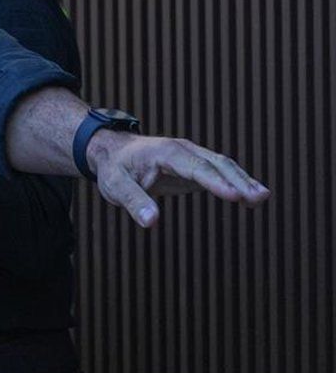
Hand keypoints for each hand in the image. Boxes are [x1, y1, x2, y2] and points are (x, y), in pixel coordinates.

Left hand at [86, 131, 269, 227]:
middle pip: (217, 164)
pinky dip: (236, 183)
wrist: (111, 151)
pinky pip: (220, 173)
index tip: (235, 195)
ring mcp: (191, 157)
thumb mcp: (115, 185)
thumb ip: (133, 201)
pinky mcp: (195, 167)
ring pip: (223, 166)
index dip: (216, 182)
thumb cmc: (113, 168)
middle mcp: (183, 150)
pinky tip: (251, 198)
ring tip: (262, 198)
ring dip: (243, 181)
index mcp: (166, 153)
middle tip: (260, 198)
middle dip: (239, 181)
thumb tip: (151, 222)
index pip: (196, 168)